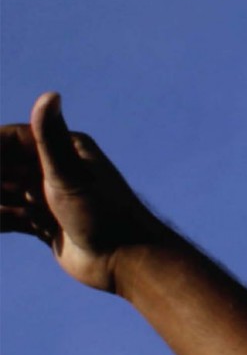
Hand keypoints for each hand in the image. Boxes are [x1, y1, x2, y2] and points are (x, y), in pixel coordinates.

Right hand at [1, 94, 164, 292]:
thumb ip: (48, 138)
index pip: (12, 139)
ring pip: (4, 193)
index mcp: (66, 149)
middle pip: (5, 167)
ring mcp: (50, 198)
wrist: (126, 260)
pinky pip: (10, 218)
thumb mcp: (68, 174)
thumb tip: (50, 94)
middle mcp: (58, 169)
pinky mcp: (46, 225)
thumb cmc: (103, 213)